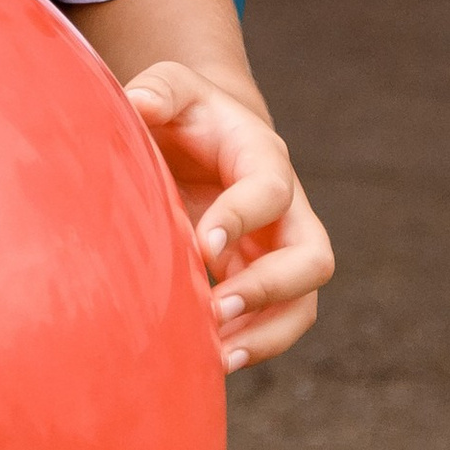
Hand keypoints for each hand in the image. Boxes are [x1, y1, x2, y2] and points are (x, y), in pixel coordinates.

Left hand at [126, 57, 332, 371]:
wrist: (204, 137)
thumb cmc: (185, 113)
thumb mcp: (173, 86)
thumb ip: (159, 89)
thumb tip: (137, 104)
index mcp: (263, 157)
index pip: (270, 190)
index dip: (242, 218)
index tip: (203, 245)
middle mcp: (286, 210)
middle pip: (313, 256)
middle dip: (271, 287)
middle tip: (219, 306)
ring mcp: (278, 251)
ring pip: (303, 304)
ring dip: (267, 335)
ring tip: (219, 356)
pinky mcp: (262, 282)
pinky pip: (276, 325)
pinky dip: (251, 347)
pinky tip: (210, 363)